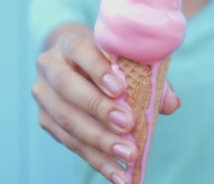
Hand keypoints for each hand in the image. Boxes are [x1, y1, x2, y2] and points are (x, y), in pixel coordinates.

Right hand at [31, 25, 179, 182]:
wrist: (73, 61)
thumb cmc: (107, 58)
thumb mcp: (124, 57)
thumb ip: (146, 75)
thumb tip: (170, 103)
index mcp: (69, 42)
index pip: (79, 50)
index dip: (98, 69)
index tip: (120, 89)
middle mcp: (49, 65)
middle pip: (68, 87)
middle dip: (99, 108)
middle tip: (127, 124)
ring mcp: (44, 95)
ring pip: (67, 120)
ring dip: (99, 141)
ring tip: (127, 155)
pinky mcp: (46, 120)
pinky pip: (70, 143)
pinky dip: (97, 160)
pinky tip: (118, 174)